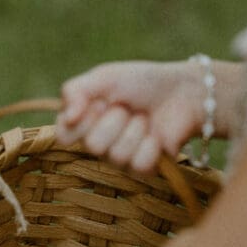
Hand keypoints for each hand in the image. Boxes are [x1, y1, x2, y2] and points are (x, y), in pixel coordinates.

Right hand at [56, 60, 204, 172]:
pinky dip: (151, 145)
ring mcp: (119, 160)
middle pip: (93, 146)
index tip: (100, 102)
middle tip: (127, 107)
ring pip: (117, 155)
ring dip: (136, 129)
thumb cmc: (142, 82)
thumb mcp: (104, 77)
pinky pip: (138, 165)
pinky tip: (156, 135)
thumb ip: (76, 90)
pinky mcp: (143, 170)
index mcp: (83, 123)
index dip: (82, 119)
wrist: (183, 91)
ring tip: (144, 118)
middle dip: (115, 119)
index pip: (64, 136)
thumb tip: (67, 116)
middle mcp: (98, 145)